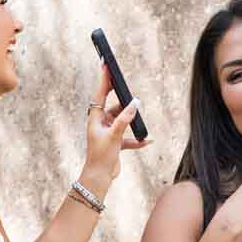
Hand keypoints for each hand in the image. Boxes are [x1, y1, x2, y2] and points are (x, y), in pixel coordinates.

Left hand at [79, 62, 147, 194]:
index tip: (105, 64)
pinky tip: (146, 140)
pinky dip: (136, 138)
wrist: (99, 177)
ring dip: (132, 122)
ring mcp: (109, 133)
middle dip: (124, 102)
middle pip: (113, 106)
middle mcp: (101, 123)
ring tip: (141, 121)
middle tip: (130, 90)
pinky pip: (128, 137)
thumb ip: (124, 118)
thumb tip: (135, 103)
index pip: (100, 94)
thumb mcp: (115, 135)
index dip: (103, 79)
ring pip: (123, 121)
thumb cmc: (101, 156)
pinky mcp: (115, 143)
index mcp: (95, 118)